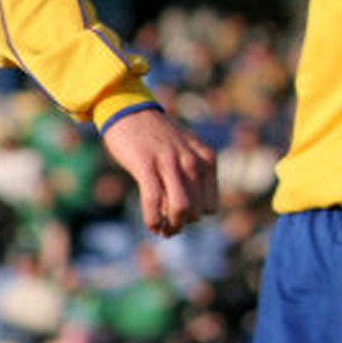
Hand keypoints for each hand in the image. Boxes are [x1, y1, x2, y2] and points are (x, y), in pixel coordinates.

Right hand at [100, 109, 217, 236]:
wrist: (131, 112)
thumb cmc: (158, 137)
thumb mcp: (187, 152)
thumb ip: (194, 174)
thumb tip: (194, 211)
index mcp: (206, 159)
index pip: (210, 205)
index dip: (195, 218)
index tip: (180, 220)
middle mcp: (192, 161)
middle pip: (196, 211)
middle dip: (182, 225)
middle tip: (168, 229)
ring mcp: (170, 163)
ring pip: (180, 209)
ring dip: (171, 227)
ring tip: (162, 230)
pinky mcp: (146, 165)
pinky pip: (154, 201)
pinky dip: (153, 220)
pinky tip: (151, 226)